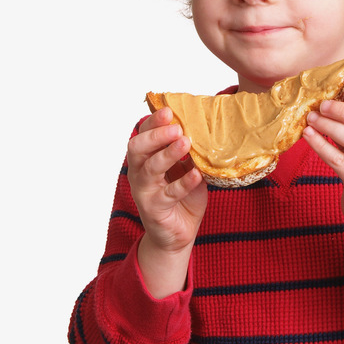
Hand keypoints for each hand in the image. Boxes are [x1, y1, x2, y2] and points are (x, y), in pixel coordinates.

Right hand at [127, 107, 207, 295]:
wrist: (177, 233)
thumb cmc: (181, 196)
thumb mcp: (186, 168)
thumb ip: (189, 152)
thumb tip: (205, 128)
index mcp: (145, 158)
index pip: (142, 134)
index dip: (153, 121)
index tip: (168, 109)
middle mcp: (139, 172)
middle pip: (138, 148)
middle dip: (156, 135)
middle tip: (176, 127)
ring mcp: (145, 191)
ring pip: (150, 169)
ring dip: (168, 154)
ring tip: (185, 142)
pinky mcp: (155, 209)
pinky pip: (169, 194)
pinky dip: (183, 183)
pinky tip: (196, 174)